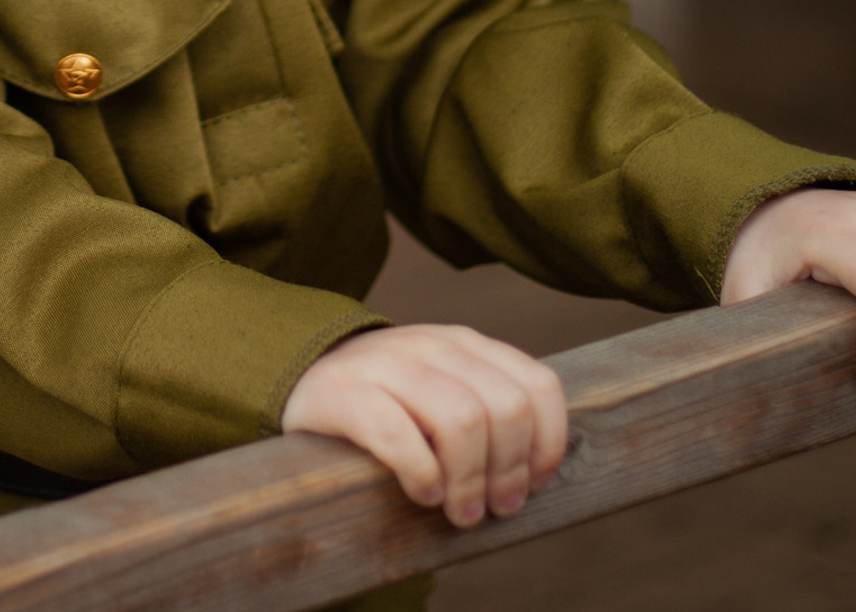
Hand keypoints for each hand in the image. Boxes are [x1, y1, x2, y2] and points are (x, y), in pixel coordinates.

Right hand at [281, 324, 567, 528]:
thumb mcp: (446, 389)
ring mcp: (388, 364)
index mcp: (467, 344)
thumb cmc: (393, 400)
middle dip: (509, 469)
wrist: (308, 374)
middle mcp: (434, 346)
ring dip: (470, 479)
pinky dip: (421, 473)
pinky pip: (398, 435)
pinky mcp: (347, 392)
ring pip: (460, 418)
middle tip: (495, 508)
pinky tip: (424, 493)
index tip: (536, 484)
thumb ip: (489, 410)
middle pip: (504, 408)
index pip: (538, 385)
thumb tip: (538, 475)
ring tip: (461, 511)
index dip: (547, 443)